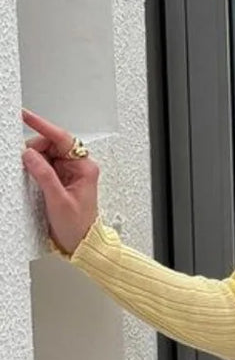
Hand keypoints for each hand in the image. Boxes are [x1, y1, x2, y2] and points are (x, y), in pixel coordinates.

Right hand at [21, 108, 99, 256]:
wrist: (81, 244)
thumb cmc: (78, 226)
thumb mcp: (58, 201)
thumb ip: (44, 175)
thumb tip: (30, 155)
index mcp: (85, 168)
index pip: (62, 138)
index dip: (42, 125)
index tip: (26, 116)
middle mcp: (78, 167)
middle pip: (50, 144)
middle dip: (35, 150)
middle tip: (25, 163)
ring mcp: (68, 172)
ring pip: (45, 154)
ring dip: (34, 161)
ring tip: (30, 176)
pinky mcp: (59, 180)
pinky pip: (43, 166)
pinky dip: (34, 169)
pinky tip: (31, 178)